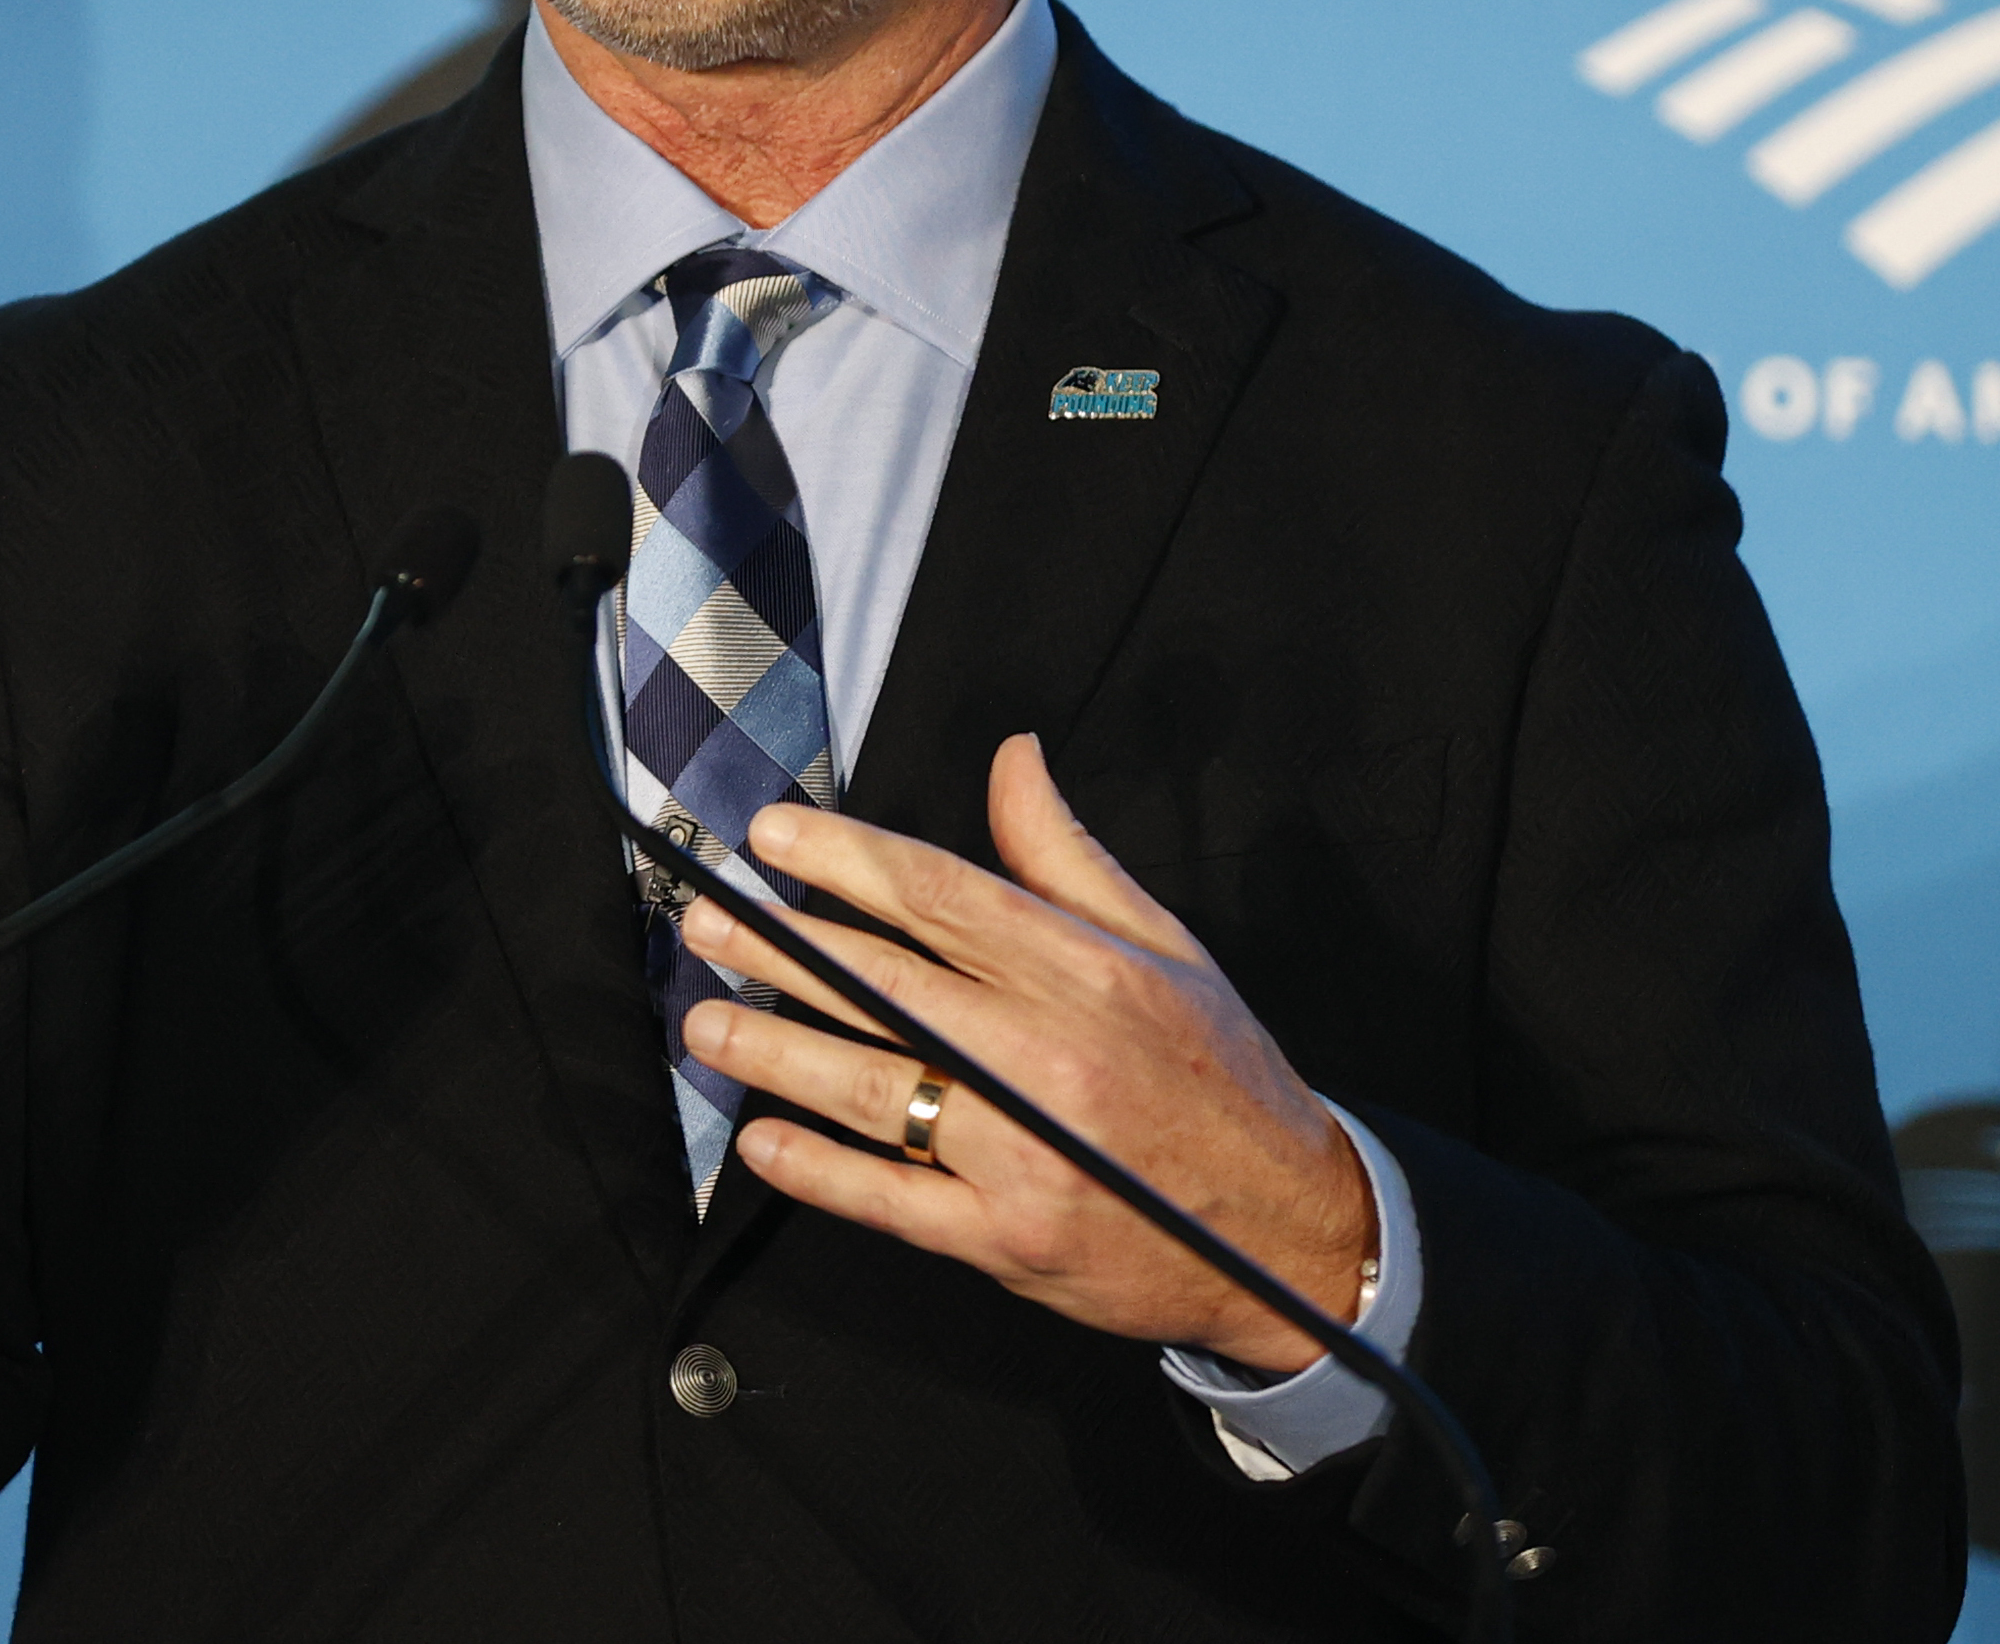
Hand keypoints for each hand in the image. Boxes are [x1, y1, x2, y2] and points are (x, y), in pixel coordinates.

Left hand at [680, 734, 1373, 1369]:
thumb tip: (1011, 759)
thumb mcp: (1166, 948)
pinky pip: (891, 1200)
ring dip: (776, 1054)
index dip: (845, 859)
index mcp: (1088, 974)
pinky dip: (819, 1170)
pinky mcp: (1010, 1240)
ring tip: (707, 1026)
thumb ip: (1067, 856)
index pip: (942, 896)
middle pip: (885, 986)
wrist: (1292, 1232)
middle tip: (708, 921)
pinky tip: (762, 1142)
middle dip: (780, 950)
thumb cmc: (1219, 1077)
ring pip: (873, 1090)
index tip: (772, 838)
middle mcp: (1050, 1058)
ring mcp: (1026, 1155)